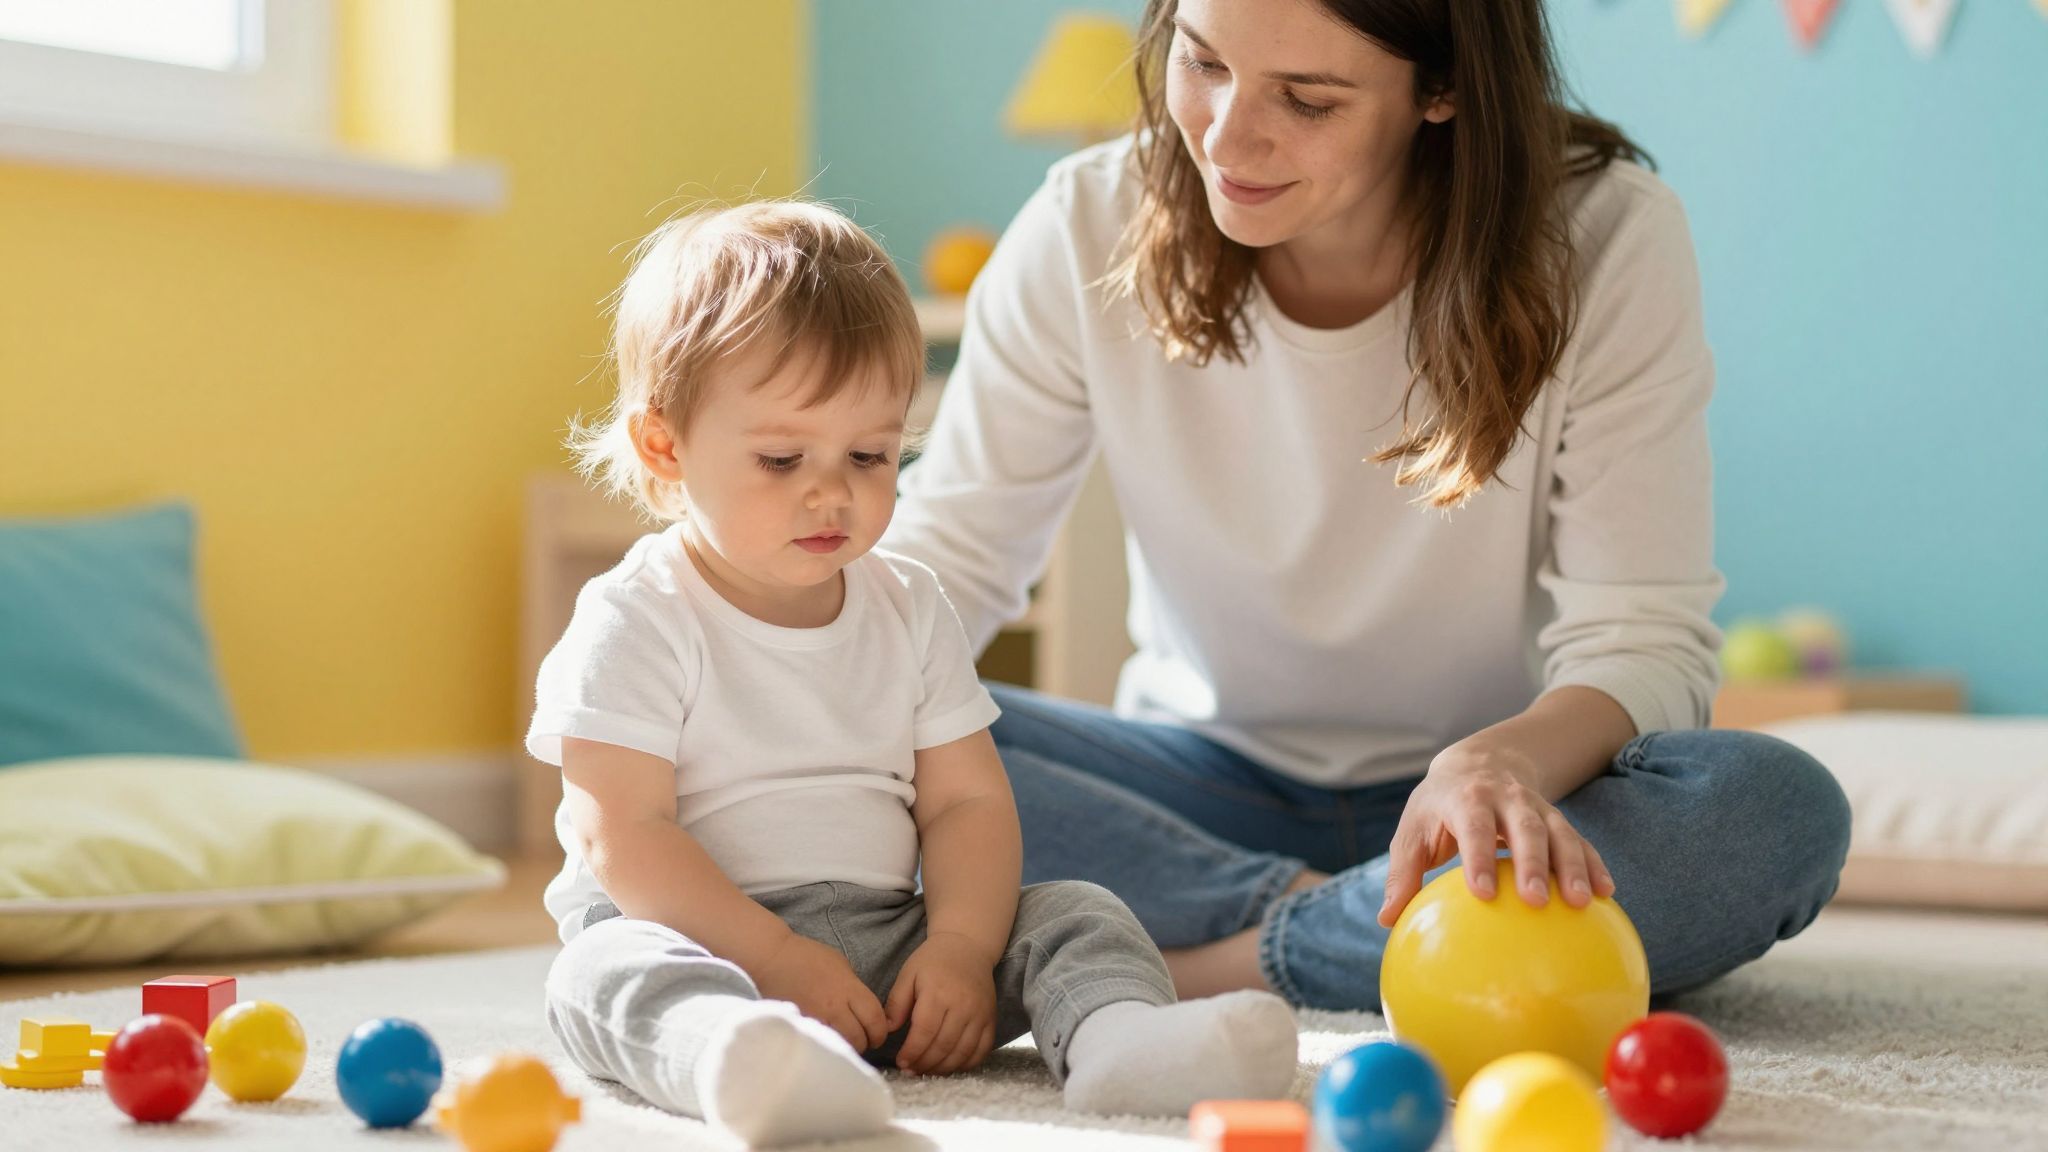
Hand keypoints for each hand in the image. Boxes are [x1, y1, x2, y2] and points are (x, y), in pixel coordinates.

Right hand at [751, 932, 888, 1051]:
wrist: (772, 959)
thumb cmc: (806, 956)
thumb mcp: (840, 964)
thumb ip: (854, 987)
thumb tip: (861, 1007)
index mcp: (849, 988)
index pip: (875, 1019)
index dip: (880, 1032)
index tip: (877, 1035)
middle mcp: (835, 1007)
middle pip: (860, 1038)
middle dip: (865, 1044)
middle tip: (862, 1043)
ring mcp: (816, 1019)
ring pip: (840, 1046)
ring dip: (846, 1048)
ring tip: (844, 1044)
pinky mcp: (800, 1027)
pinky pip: (819, 1044)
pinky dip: (826, 1047)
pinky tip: (825, 1044)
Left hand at [884, 932, 998, 1074]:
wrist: (968, 947)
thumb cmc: (933, 960)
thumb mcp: (909, 974)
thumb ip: (896, 1003)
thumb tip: (887, 1030)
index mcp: (938, 993)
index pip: (925, 1032)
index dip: (912, 1052)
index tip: (902, 1062)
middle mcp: (962, 1005)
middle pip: (943, 1046)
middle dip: (925, 1064)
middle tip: (912, 1070)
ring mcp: (980, 1014)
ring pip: (962, 1052)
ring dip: (943, 1068)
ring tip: (927, 1071)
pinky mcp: (991, 1019)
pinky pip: (982, 1050)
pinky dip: (966, 1064)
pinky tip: (951, 1066)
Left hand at [1378, 738, 1615, 927]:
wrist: (1479, 761)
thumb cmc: (1438, 807)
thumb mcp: (1413, 830)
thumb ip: (1403, 872)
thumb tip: (1386, 920)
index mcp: (1467, 799)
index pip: (1474, 826)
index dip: (1478, 857)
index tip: (1482, 893)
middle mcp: (1507, 798)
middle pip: (1524, 828)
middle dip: (1533, 863)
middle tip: (1537, 901)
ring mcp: (1537, 807)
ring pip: (1560, 832)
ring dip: (1573, 865)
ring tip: (1582, 901)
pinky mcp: (1557, 820)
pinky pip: (1580, 840)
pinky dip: (1594, 863)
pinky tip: (1607, 893)